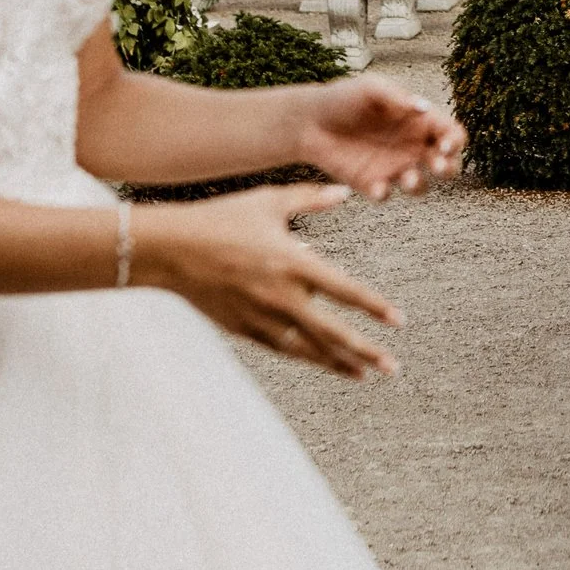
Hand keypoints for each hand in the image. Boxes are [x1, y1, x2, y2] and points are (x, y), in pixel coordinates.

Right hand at [140, 183, 402, 379]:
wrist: (170, 250)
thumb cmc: (221, 219)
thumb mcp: (269, 201)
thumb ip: (310, 199)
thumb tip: (345, 194)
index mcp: (293, 263)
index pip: (345, 291)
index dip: (374, 307)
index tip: (398, 321)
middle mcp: (282, 297)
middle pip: (333, 332)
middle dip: (366, 352)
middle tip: (392, 367)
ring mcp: (261, 317)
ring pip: (308, 349)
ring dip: (338, 363)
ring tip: (363, 375)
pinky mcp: (243, 329)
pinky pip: (281, 348)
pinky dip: (304, 357)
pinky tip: (320, 363)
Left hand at [294, 74, 465, 198]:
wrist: (309, 120)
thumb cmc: (344, 97)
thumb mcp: (370, 88)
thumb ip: (396, 96)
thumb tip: (423, 107)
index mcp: (420, 121)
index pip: (451, 133)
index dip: (455, 141)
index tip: (444, 144)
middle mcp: (412, 146)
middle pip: (447, 164)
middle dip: (449, 168)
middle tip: (437, 165)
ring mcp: (393, 167)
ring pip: (420, 185)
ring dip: (419, 184)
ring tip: (407, 178)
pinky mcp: (371, 183)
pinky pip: (386, 195)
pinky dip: (384, 194)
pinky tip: (376, 187)